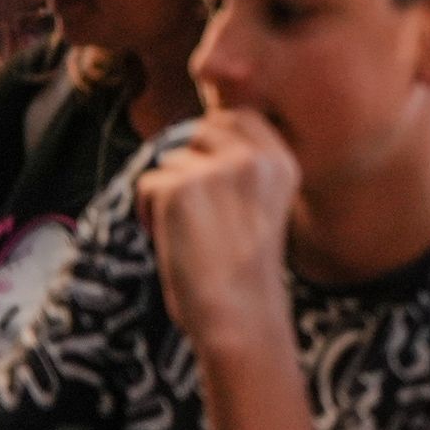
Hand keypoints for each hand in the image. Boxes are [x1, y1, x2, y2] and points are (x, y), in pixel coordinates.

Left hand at [134, 110, 298, 356]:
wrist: (240, 314)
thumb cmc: (246, 270)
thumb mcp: (263, 203)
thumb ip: (243, 167)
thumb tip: (195, 136)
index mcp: (282, 161)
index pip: (240, 115)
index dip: (216, 141)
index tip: (211, 176)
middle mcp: (254, 157)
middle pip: (201, 130)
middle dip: (189, 163)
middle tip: (196, 208)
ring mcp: (217, 169)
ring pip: (170, 160)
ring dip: (168, 192)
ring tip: (188, 231)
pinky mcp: (180, 188)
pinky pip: (147, 183)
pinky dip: (148, 212)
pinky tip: (170, 238)